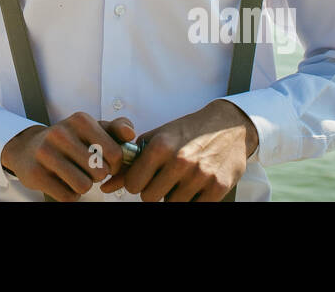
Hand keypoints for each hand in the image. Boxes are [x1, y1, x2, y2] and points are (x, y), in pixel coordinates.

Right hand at [0, 112, 135, 201]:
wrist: (28, 149)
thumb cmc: (68, 140)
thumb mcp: (92, 129)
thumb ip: (116, 129)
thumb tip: (131, 134)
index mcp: (80, 120)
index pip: (115, 154)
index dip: (115, 165)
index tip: (105, 163)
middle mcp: (61, 133)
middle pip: (101, 172)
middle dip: (97, 175)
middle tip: (85, 168)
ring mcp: (46, 152)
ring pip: (84, 186)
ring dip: (83, 186)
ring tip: (74, 175)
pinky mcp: (36, 173)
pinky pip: (68, 196)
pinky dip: (69, 194)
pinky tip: (61, 182)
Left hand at [98, 99, 256, 201]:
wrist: (229, 126)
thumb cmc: (187, 131)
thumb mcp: (157, 138)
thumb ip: (131, 162)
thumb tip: (106, 186)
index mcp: (161, 146)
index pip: (133, 185)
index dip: (137, 183)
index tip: (145, 177)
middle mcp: (180, 160)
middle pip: (150, 198)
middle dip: (154, 191)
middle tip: (164, 179)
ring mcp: (200, 175)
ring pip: (172, 204)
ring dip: (174, 196)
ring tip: (182, 179)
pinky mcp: (218, 187)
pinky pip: (194, 207)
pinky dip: (192, 200)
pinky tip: (195, 185)